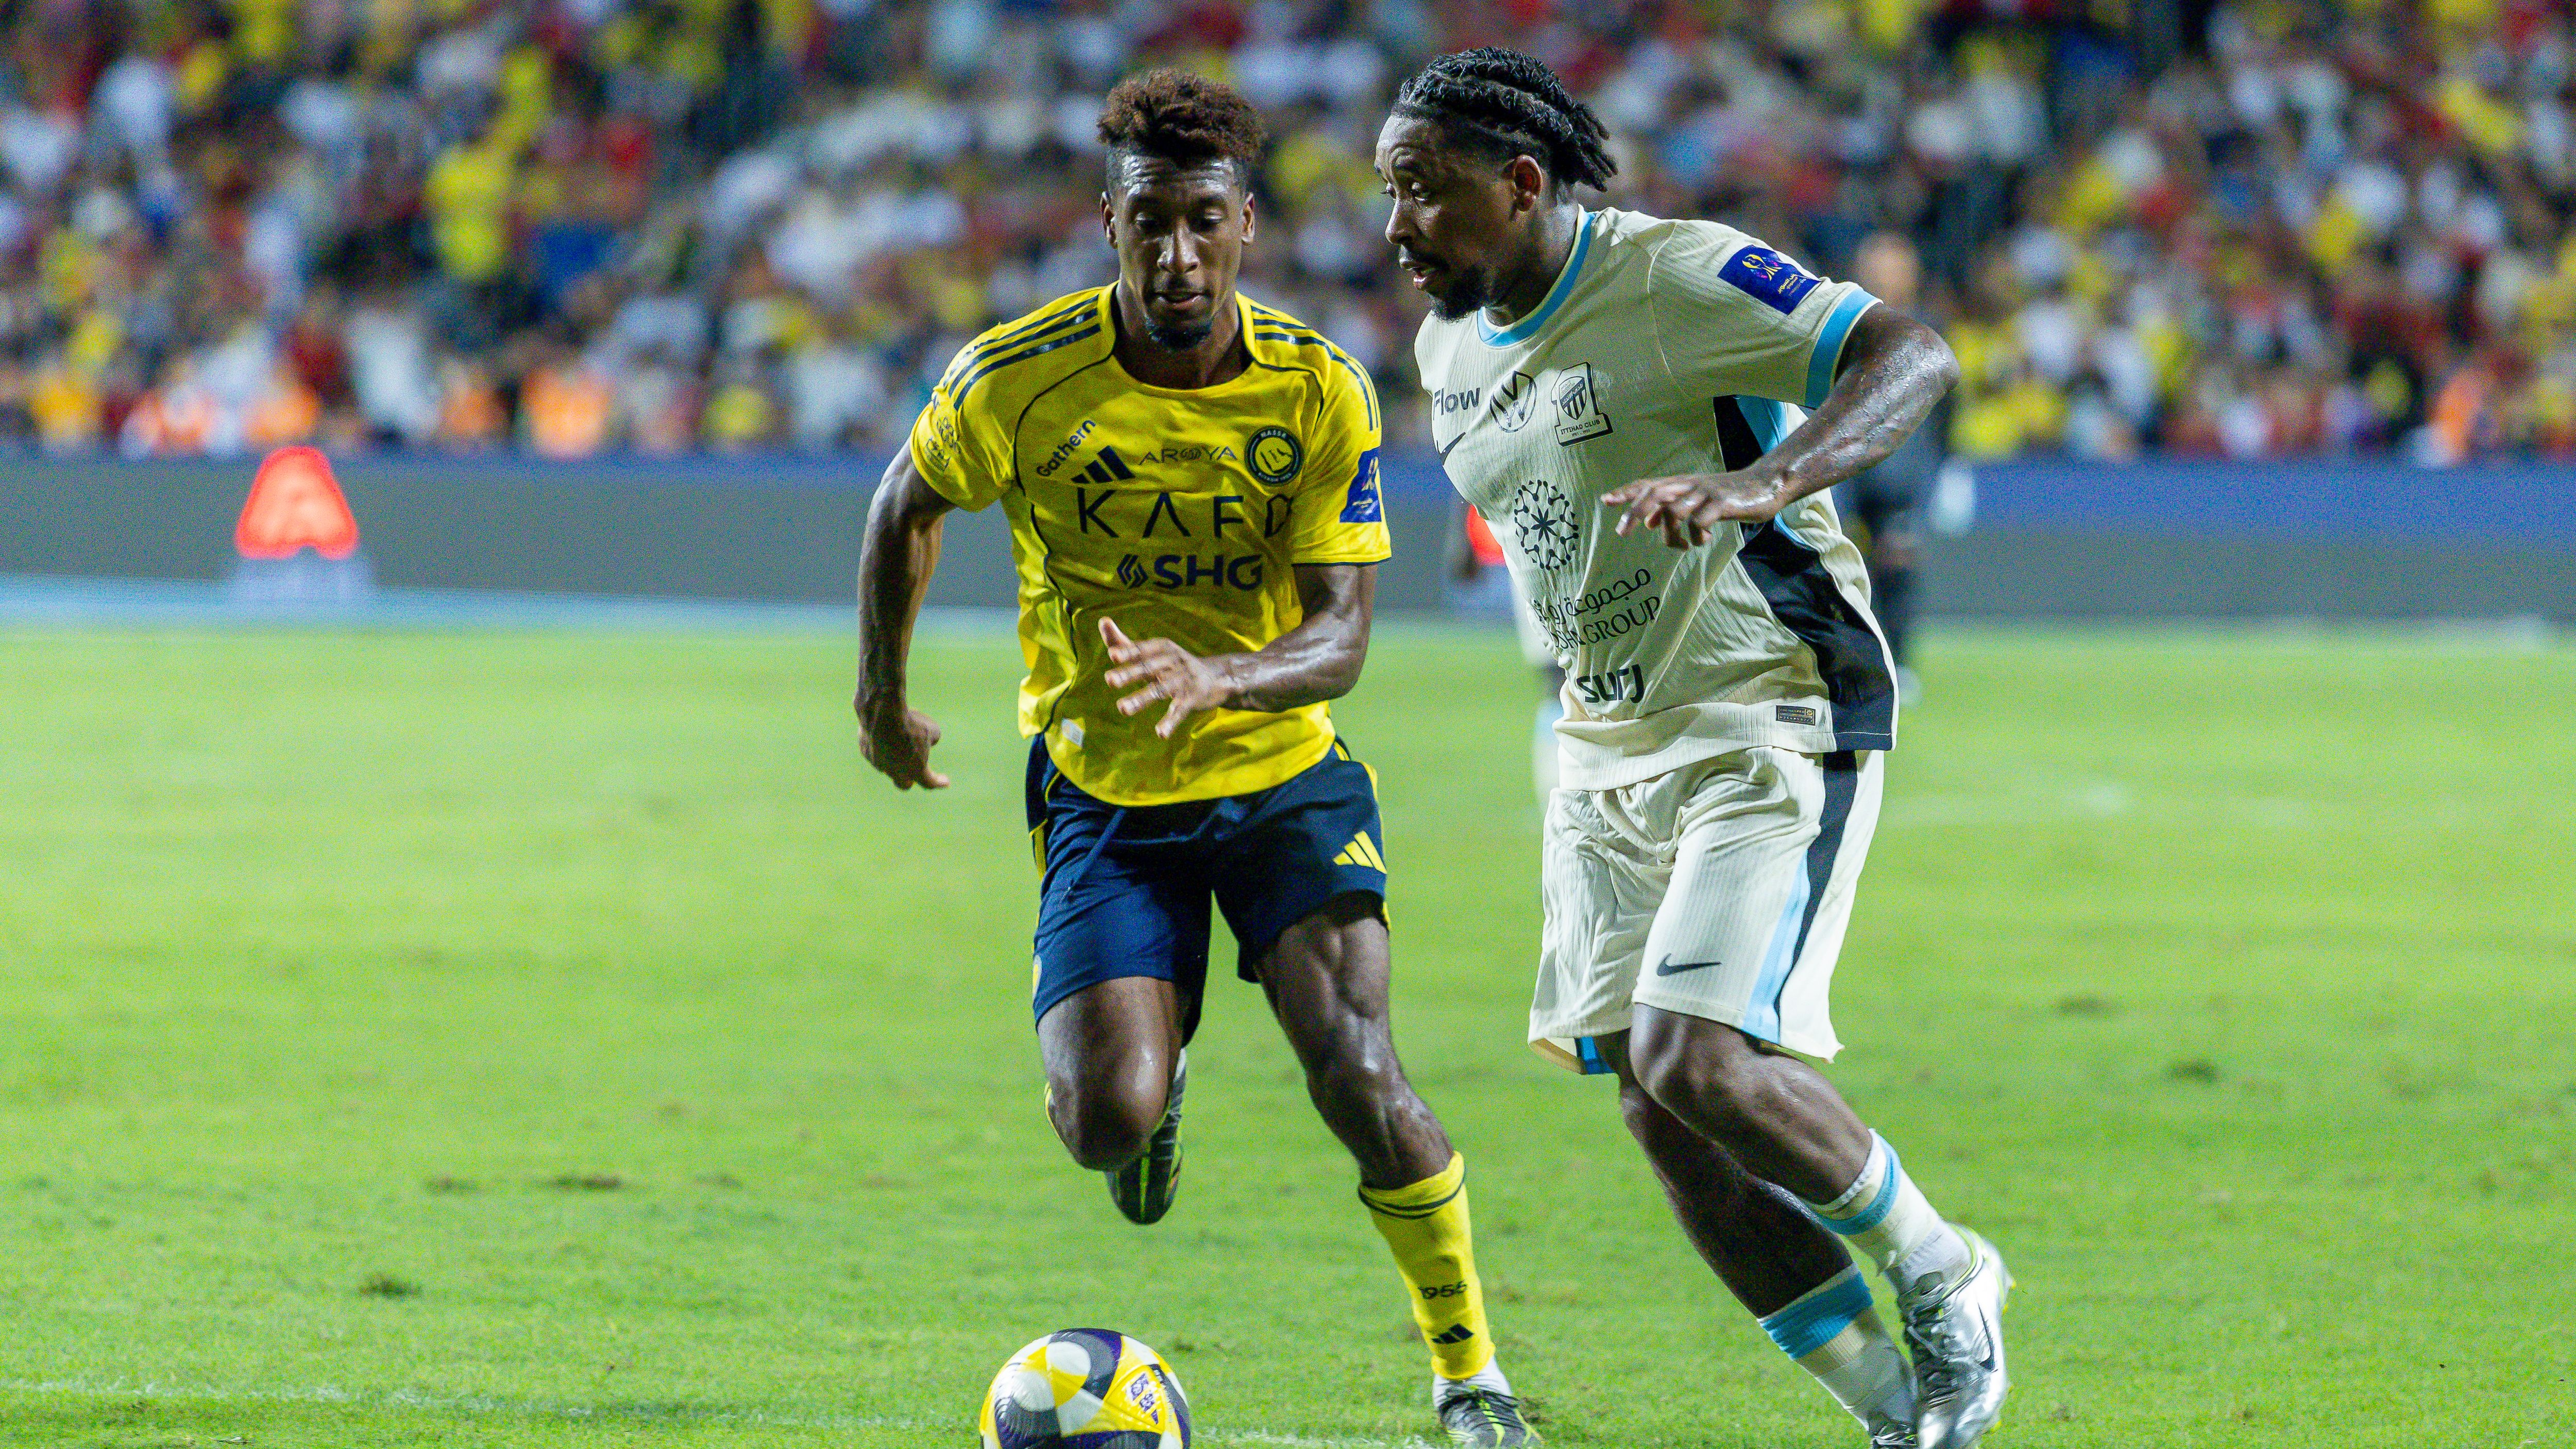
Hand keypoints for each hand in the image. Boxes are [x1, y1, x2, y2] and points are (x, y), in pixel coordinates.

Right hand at [855, 697, 949, 788]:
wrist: (882, 712)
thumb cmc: (911, 722)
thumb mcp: (932, 730)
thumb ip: (931, 740)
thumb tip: (925, 741)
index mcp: (915, 770)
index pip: (929, 782)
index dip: (938, 782)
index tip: (945, 782)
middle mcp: (894, 771)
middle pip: (903, 783)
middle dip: (910, 779)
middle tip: (916, 771)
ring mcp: (877, 762)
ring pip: (887, 766)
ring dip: (894, 758)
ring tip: (899, 739)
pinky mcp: (865, 750)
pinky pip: (875, 752)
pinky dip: (881, 746)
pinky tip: (883, 733)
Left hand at [1100, 618, 1233, 737]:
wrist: (1216, 677)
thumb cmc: (1175, 665)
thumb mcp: (1152, 652)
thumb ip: (1125, 642)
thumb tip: (1102, 620)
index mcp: (1162, 648)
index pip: (1142, 649)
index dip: (1128, 652)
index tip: (1112, 654)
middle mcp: (1173, 661)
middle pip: (1149, 668)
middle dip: (1129, 673)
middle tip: (1109, 680)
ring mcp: (1184, 680)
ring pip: (1160, 689)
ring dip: (1141, 699)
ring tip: (1122, 709)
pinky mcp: (1193, 699)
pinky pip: (1180, 710)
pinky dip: (1170, 722)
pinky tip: (1160, 733)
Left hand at [1602, 469, 1786, 548]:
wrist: (1764, 484)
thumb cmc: (1726, 496)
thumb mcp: (1696, 500)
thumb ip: (1671, 508)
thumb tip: (1647, 524)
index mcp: (1681, 483)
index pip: (1648, 484)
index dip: (1627, 492)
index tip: (1606, 500)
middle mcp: (1690, 485)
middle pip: (1654, 494)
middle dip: (1634, 512)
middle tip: (1622, 532)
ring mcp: (1705, 493)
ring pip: (1674, 511)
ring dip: (1671, 535)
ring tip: (1680, 546)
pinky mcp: (1722, 504)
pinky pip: (1699, 522)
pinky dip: (1696, 536)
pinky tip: (1702, 541)